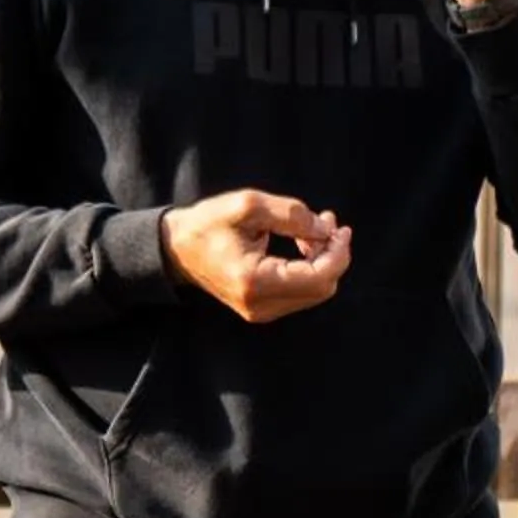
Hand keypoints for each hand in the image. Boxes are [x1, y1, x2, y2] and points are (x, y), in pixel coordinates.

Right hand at [160, 189, 351, 323]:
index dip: (337, 252)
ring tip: (313, 228)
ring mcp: (262, 312)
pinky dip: (312, 268)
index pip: (318, 278)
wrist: (179, 249)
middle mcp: (261, 305)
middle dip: (333, 254)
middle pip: (323, 288)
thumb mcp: (248, 205)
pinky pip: (301, 292)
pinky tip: (303, 245)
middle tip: (326, 222)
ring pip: (315, 291)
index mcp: (255, 282)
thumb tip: (326, 229)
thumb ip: (291, 214)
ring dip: (323, 260)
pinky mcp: (263, 309)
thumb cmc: (208, 224)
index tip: (339, 226)